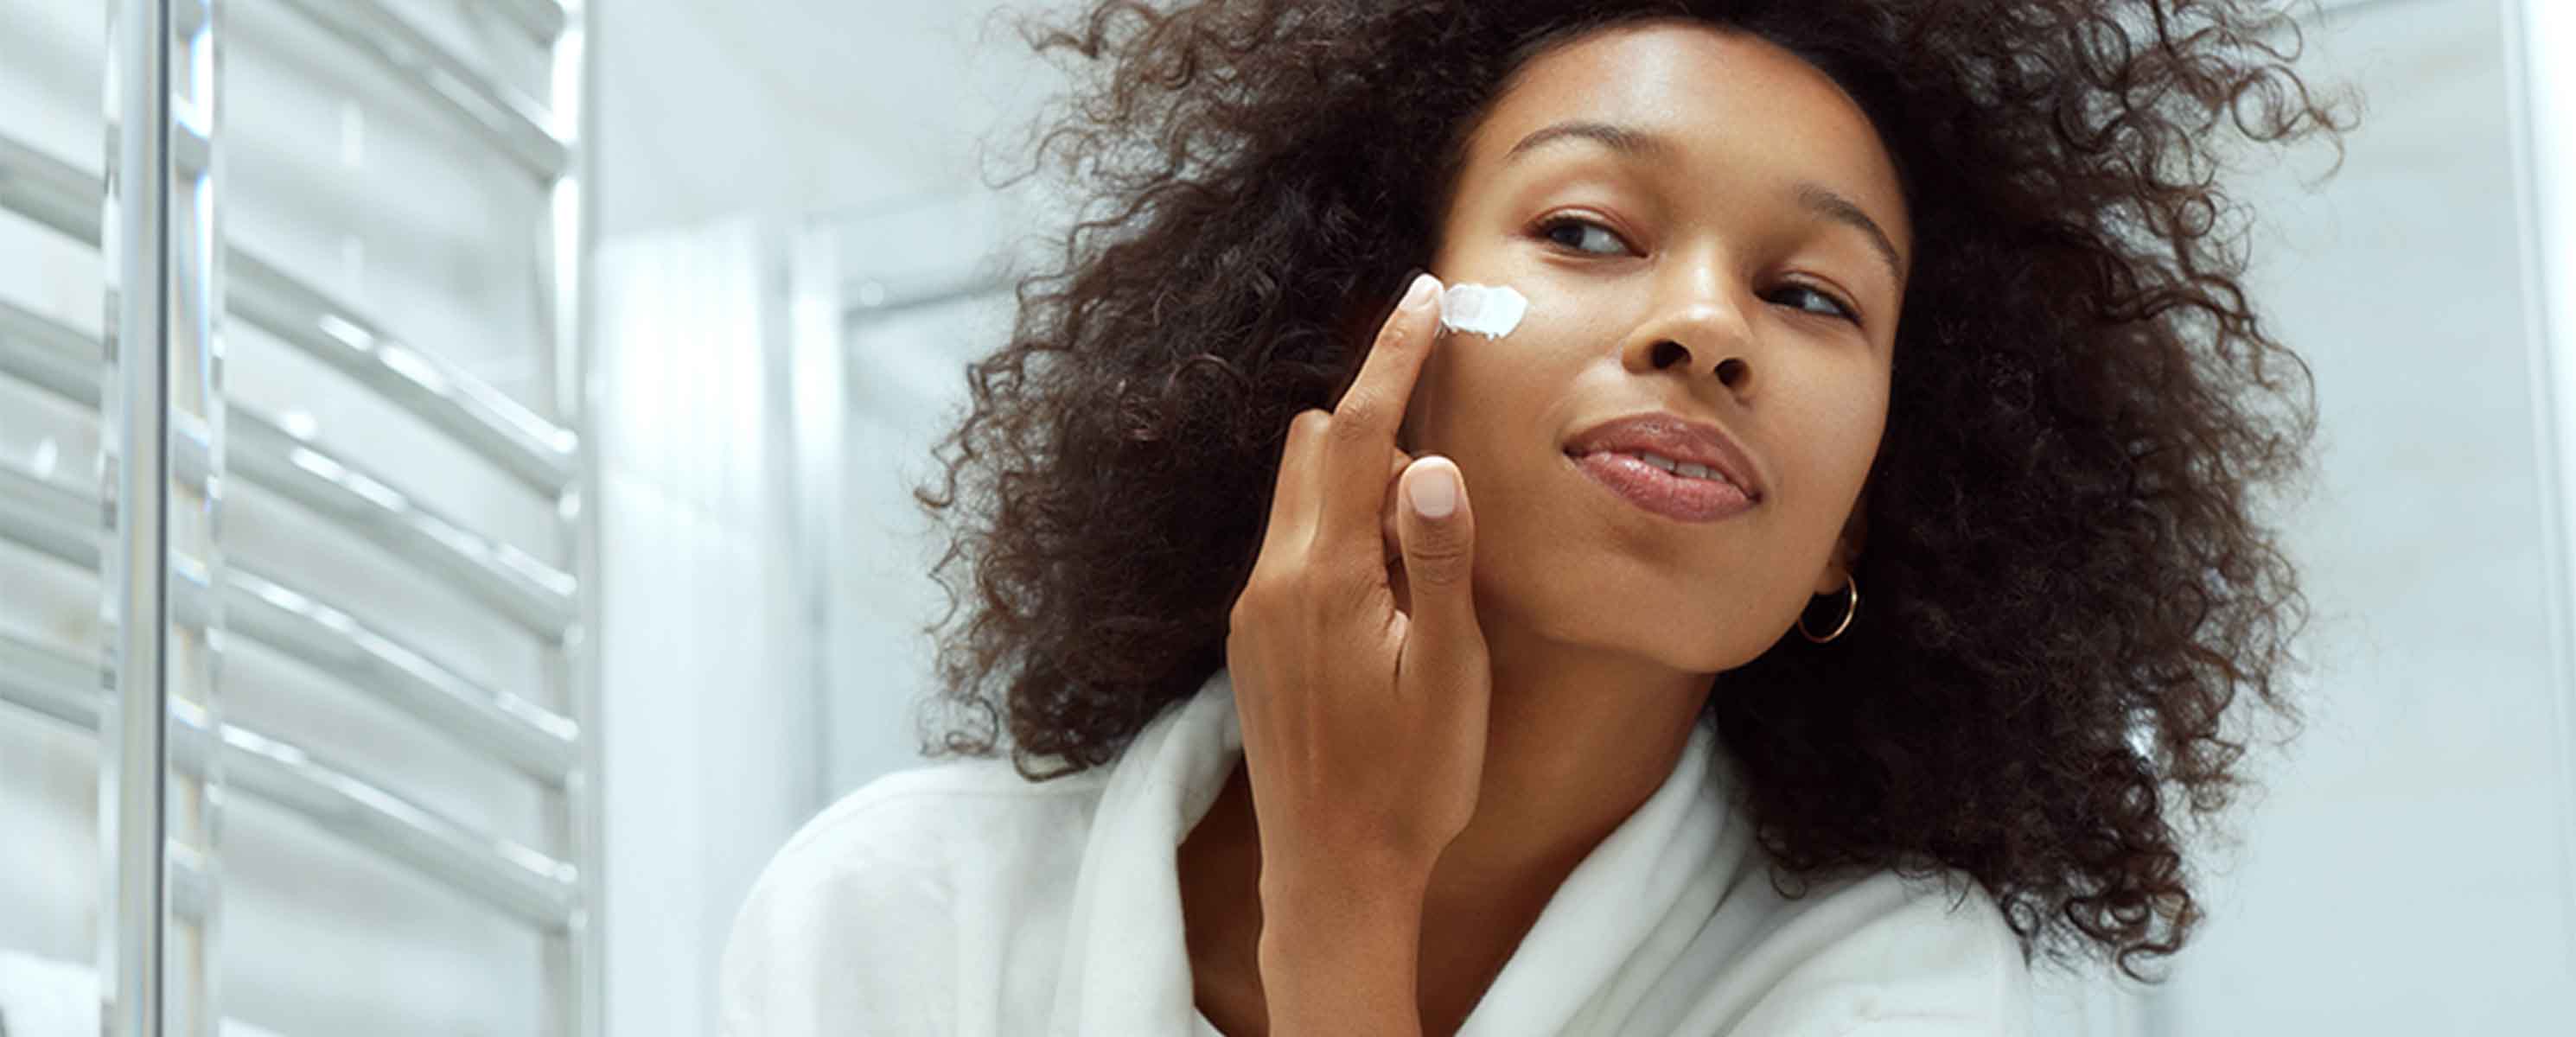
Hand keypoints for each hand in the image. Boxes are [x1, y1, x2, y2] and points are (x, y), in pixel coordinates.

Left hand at [1225, 272, 1494, 895]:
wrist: (1331, 875)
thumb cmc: (1409, 780)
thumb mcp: (1448, 672)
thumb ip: (1437, 559)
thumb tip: (1429, 460)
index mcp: (1322, 577)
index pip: (1358, 433)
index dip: (1394, 357)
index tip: (1423, 295)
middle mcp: (1272, 580)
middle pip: (1317, 446)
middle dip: (1381, 422)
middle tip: (1448, 471)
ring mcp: (1255, 610)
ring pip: (1301, 495)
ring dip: (1359, 482)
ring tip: (1427, 554)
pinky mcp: (1255, 640)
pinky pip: (1293, 545)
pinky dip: (1339, 530)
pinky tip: (1391, 590)